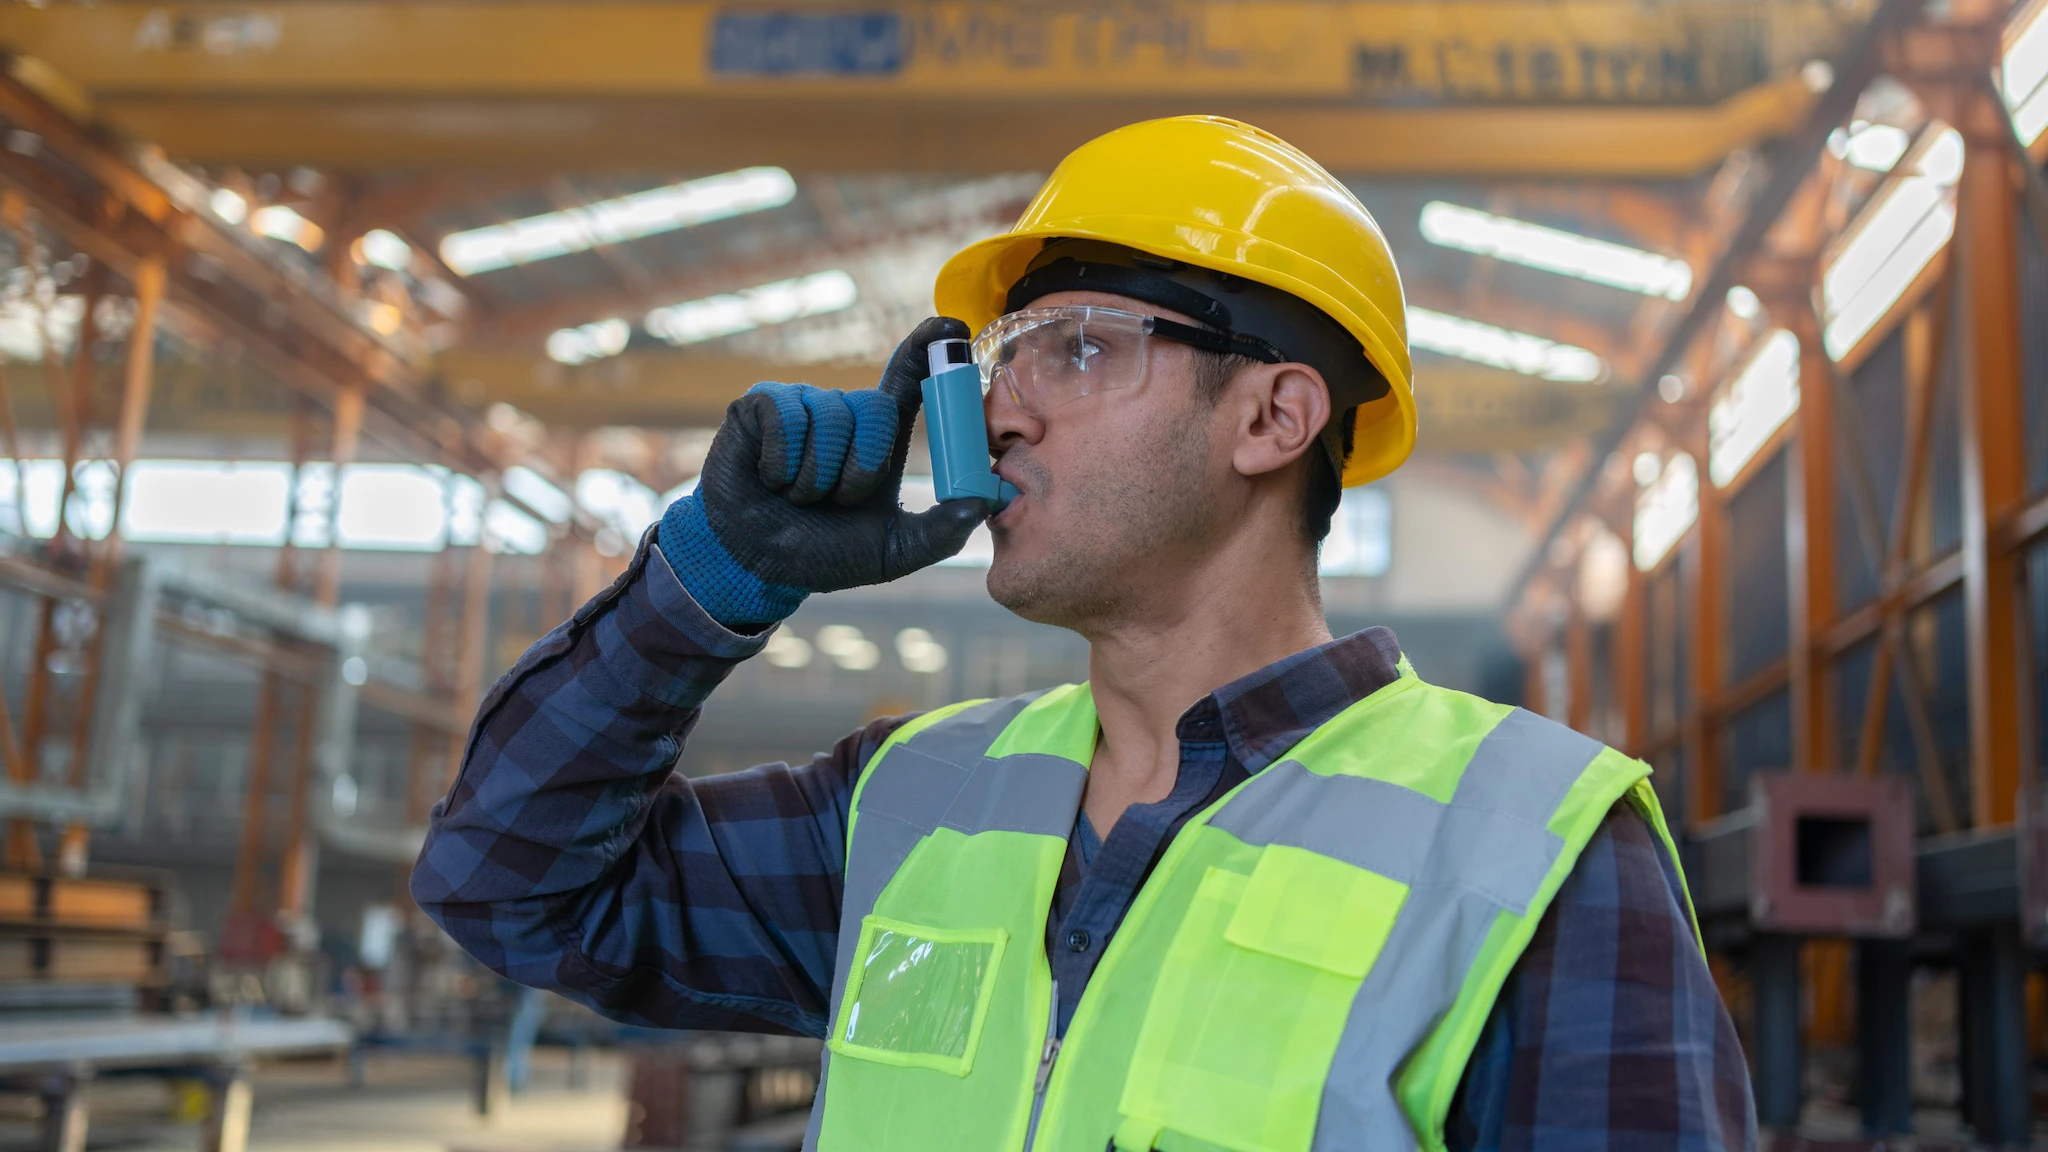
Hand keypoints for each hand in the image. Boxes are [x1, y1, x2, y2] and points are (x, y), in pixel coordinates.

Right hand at [657, 317, 991, 626]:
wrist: (757, 565)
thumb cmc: (824, 553)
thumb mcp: (892, 551)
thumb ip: (939, 532)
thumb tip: (981, 506)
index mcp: (877, 435)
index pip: (908, 377)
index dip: (929, 347)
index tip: (951, 327)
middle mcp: (842, 411)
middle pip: (874, 407)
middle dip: (860, 466)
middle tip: (838, 500)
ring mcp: (800, 403)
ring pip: (829, 418)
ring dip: (816, 476)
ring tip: (797, 496)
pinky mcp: (758, 405)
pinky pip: (785, 418)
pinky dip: (781, 463)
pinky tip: (769, 479)